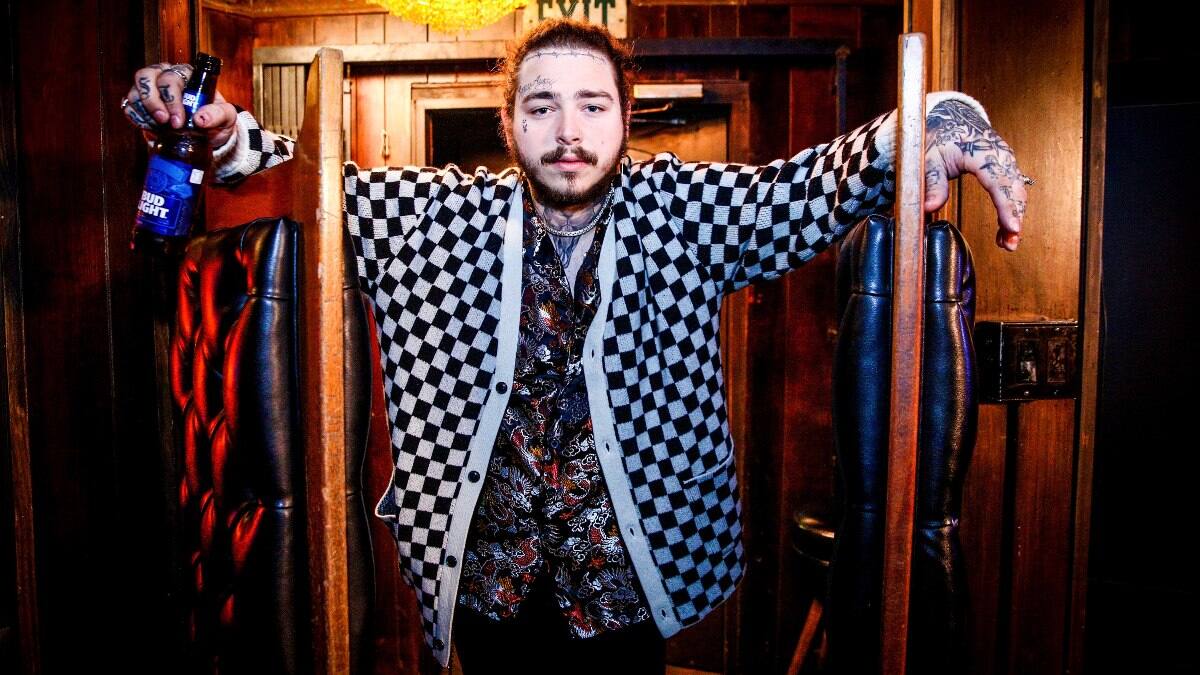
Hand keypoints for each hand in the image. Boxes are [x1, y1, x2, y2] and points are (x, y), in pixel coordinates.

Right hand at [122, 62, 237, 148]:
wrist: (206, 137)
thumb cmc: (216, 120)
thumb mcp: (226, 117)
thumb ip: (218, 114)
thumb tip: (200, 118)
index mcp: (186, 74)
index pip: (171, 76)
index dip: (171, 97)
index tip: (179, 120)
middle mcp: (164, 76)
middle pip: (146, 76)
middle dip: (153, 101)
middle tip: (164, 121)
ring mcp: (150, 90)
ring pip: (134, 90)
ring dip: (144, 111)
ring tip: (160, 127)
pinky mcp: (141, 105)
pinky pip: (128, 105)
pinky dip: (136, 117)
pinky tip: (151, 128)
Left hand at [922, 99, 1028, 250]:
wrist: (950, 120)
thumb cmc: (939, 137)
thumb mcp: (928, 158)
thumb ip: (931, 182)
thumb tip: (930, 207)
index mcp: (981, 151)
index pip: (997, 181)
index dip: (1006, 206)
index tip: (1012, 226)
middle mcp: (1000, 155)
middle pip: (1013, 189)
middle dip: (1015, 217)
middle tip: (1010, 243)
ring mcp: (1006, 161)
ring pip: (1017, 192)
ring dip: (1015, 217)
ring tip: (1007, 243)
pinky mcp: (1006, 168)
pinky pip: (1013, 191)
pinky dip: (1012, 211)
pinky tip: (1005, 231)